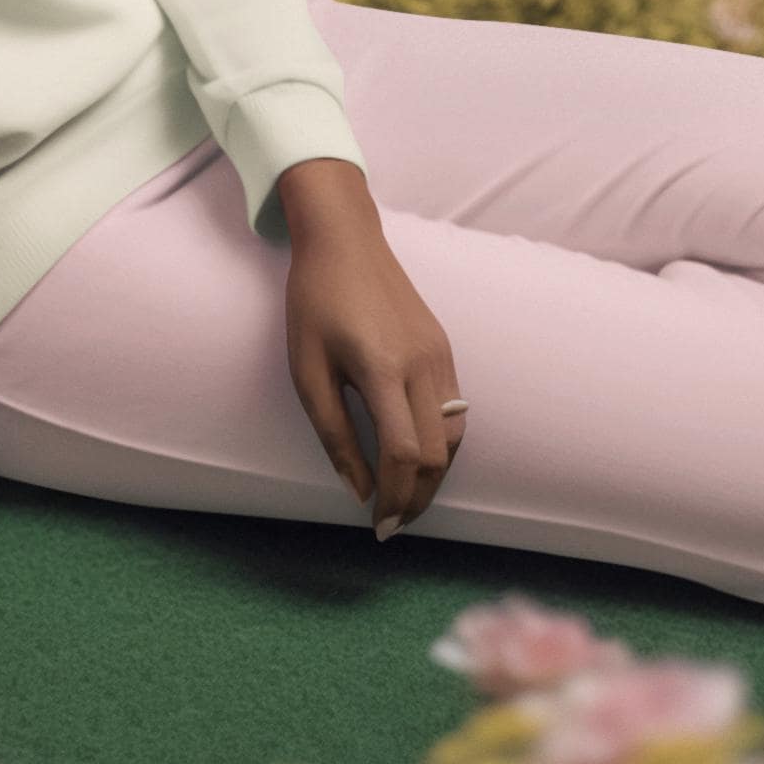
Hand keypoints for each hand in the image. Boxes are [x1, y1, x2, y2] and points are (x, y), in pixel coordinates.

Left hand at [276, 160, 465, 538]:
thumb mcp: (307, 370)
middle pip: (436, 453)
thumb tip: (357, 488)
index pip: (404, 453)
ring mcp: (440, 354)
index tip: (378, 525)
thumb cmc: (314, 301)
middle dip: (418, 497)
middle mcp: (422, 364)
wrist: (345, 238)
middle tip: (392, 523)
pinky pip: (456, 409)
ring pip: (454, 435)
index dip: (395, 496)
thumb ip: (333, 433)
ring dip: (434, 474)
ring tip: (406, 498)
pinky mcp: (445, 347)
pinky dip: (441, 444)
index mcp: (383, 368)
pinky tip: (419, 457)